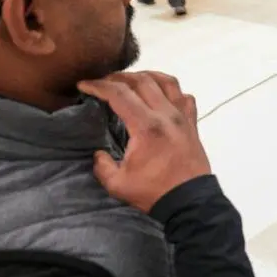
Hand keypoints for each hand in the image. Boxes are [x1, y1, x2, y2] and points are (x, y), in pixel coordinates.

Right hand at [78, 72, 211, 213]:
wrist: (190, 201)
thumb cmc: (154, 192)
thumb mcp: (118, 184)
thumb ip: (102, 166)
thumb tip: (98, 153)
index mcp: (147, 126)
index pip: (119, 94)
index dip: (98, 86)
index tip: (84, 85)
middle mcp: (166, 114)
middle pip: (142, 81)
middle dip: (118, 77)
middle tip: (103, 82)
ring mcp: (183, 117)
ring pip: (167, 81)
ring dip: (146, 76)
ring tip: (130, 80)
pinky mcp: (192, 123)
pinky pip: (184, 96)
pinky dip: (170, 89)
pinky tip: (160, 94)